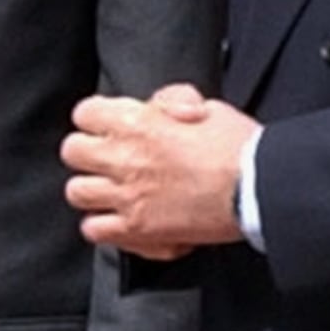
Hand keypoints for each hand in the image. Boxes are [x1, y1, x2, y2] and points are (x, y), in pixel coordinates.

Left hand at [63, 84, 256, 259]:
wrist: (257, 189)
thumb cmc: (237, 147)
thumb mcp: (206, 106)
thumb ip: (171, 100)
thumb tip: (157, 105)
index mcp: (136, 123)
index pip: (85, 114)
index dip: (96, 118)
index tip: (107, 126)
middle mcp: (123, 159)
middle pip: (72, 152)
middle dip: (87, 152)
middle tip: (106, 157)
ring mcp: (127, 197)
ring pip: (77, 192)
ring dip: (91, 189)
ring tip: (110, 189)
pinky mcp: (137, 229)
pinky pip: (94, 230)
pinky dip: (101, 226)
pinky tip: (118, 219)